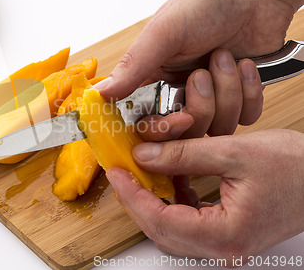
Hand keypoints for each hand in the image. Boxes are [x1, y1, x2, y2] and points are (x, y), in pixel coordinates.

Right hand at [96, 0, 303, 134]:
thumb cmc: (205, 3)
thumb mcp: (163, 32)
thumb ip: (133, 66)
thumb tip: (101, 93)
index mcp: (153, 79)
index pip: (147, 122)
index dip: (160, 128)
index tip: (176, 118)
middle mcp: (179, 92)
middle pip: (185, 131)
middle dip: (200, 106)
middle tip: (201, 75)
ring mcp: (212, 98)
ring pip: (217, 126)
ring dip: (227, 91)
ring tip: (225, 57)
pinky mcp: (240, 98)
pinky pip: (246, 117)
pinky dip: (249, 92)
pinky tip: (244, 65)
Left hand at [106, 129, 303, 263]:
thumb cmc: (296, 168)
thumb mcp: (234, 152)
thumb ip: (184, 154)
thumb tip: (144, 156)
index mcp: (226, 235)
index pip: (161, 221)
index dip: (133, 196)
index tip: (116, 173)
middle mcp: (224, 248)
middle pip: (162, 230)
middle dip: (137, 200)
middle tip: (122, 172)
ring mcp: (226, 244)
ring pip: (172, 228)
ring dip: (152, 201)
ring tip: (141, 174)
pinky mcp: (228, 233)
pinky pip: (188, 223)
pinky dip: (173, 202)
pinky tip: (171, 180)